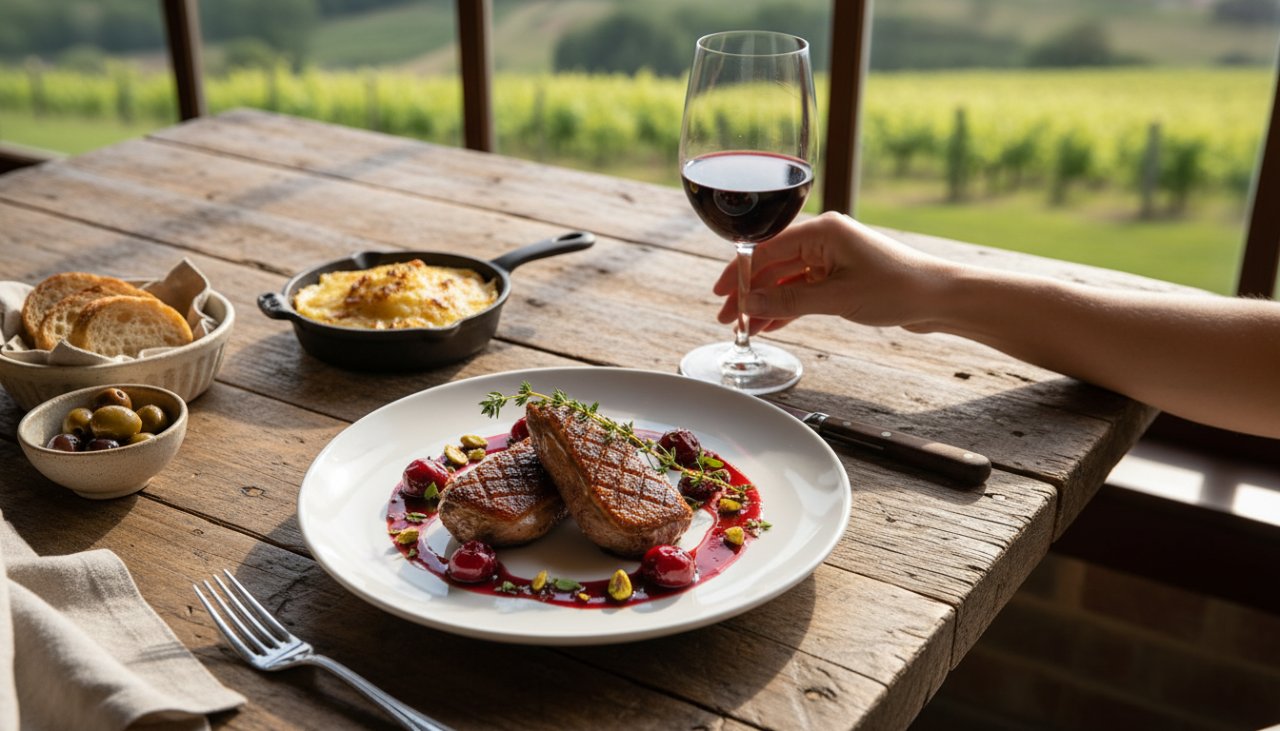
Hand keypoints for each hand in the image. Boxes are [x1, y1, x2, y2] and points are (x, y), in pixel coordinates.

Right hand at [713, 212, 953, 334]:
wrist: (939, 298)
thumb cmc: (898, 288)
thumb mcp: (836, 298)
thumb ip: (788, 301)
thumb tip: (749, 304)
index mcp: (822, 231)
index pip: (765, 248)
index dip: (739, 273)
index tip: (721, 294)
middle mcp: (824, 239)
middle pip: (772, 264)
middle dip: (748, 291)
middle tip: (726, 317)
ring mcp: (832, 258)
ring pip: (786, 280)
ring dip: (766, 303)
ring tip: (744, 327)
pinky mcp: (840, 276)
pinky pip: (803, 290)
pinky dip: (787, 307)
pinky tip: (771, 325)